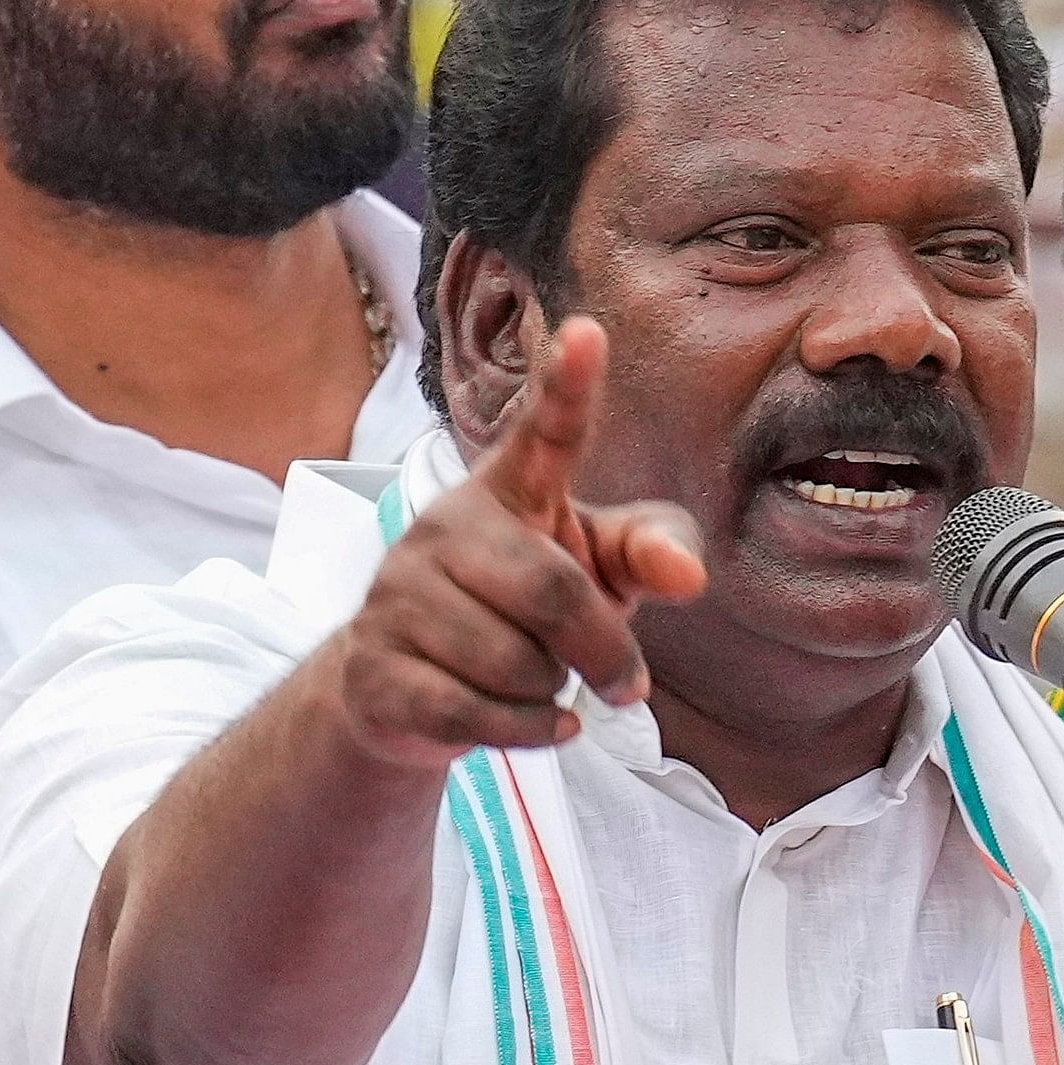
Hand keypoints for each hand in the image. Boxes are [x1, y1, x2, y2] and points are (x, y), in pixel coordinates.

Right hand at [330, 316, 705, 770]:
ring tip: (533, 679)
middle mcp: (444, 527)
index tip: (589, 332)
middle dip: (602, 649)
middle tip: (621, 678)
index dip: (568, 385)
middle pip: (553, 590)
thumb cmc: (519, 613)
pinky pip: (475, 714)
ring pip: (514, 664)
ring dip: (550, 692)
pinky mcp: (374, 669)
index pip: (543, 433)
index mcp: (506, 490)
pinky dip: (527, 733)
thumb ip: (648, 553)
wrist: (401, 692)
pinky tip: (542, 725)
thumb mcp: (595, 573)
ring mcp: (397, 596)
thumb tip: (689, 575)